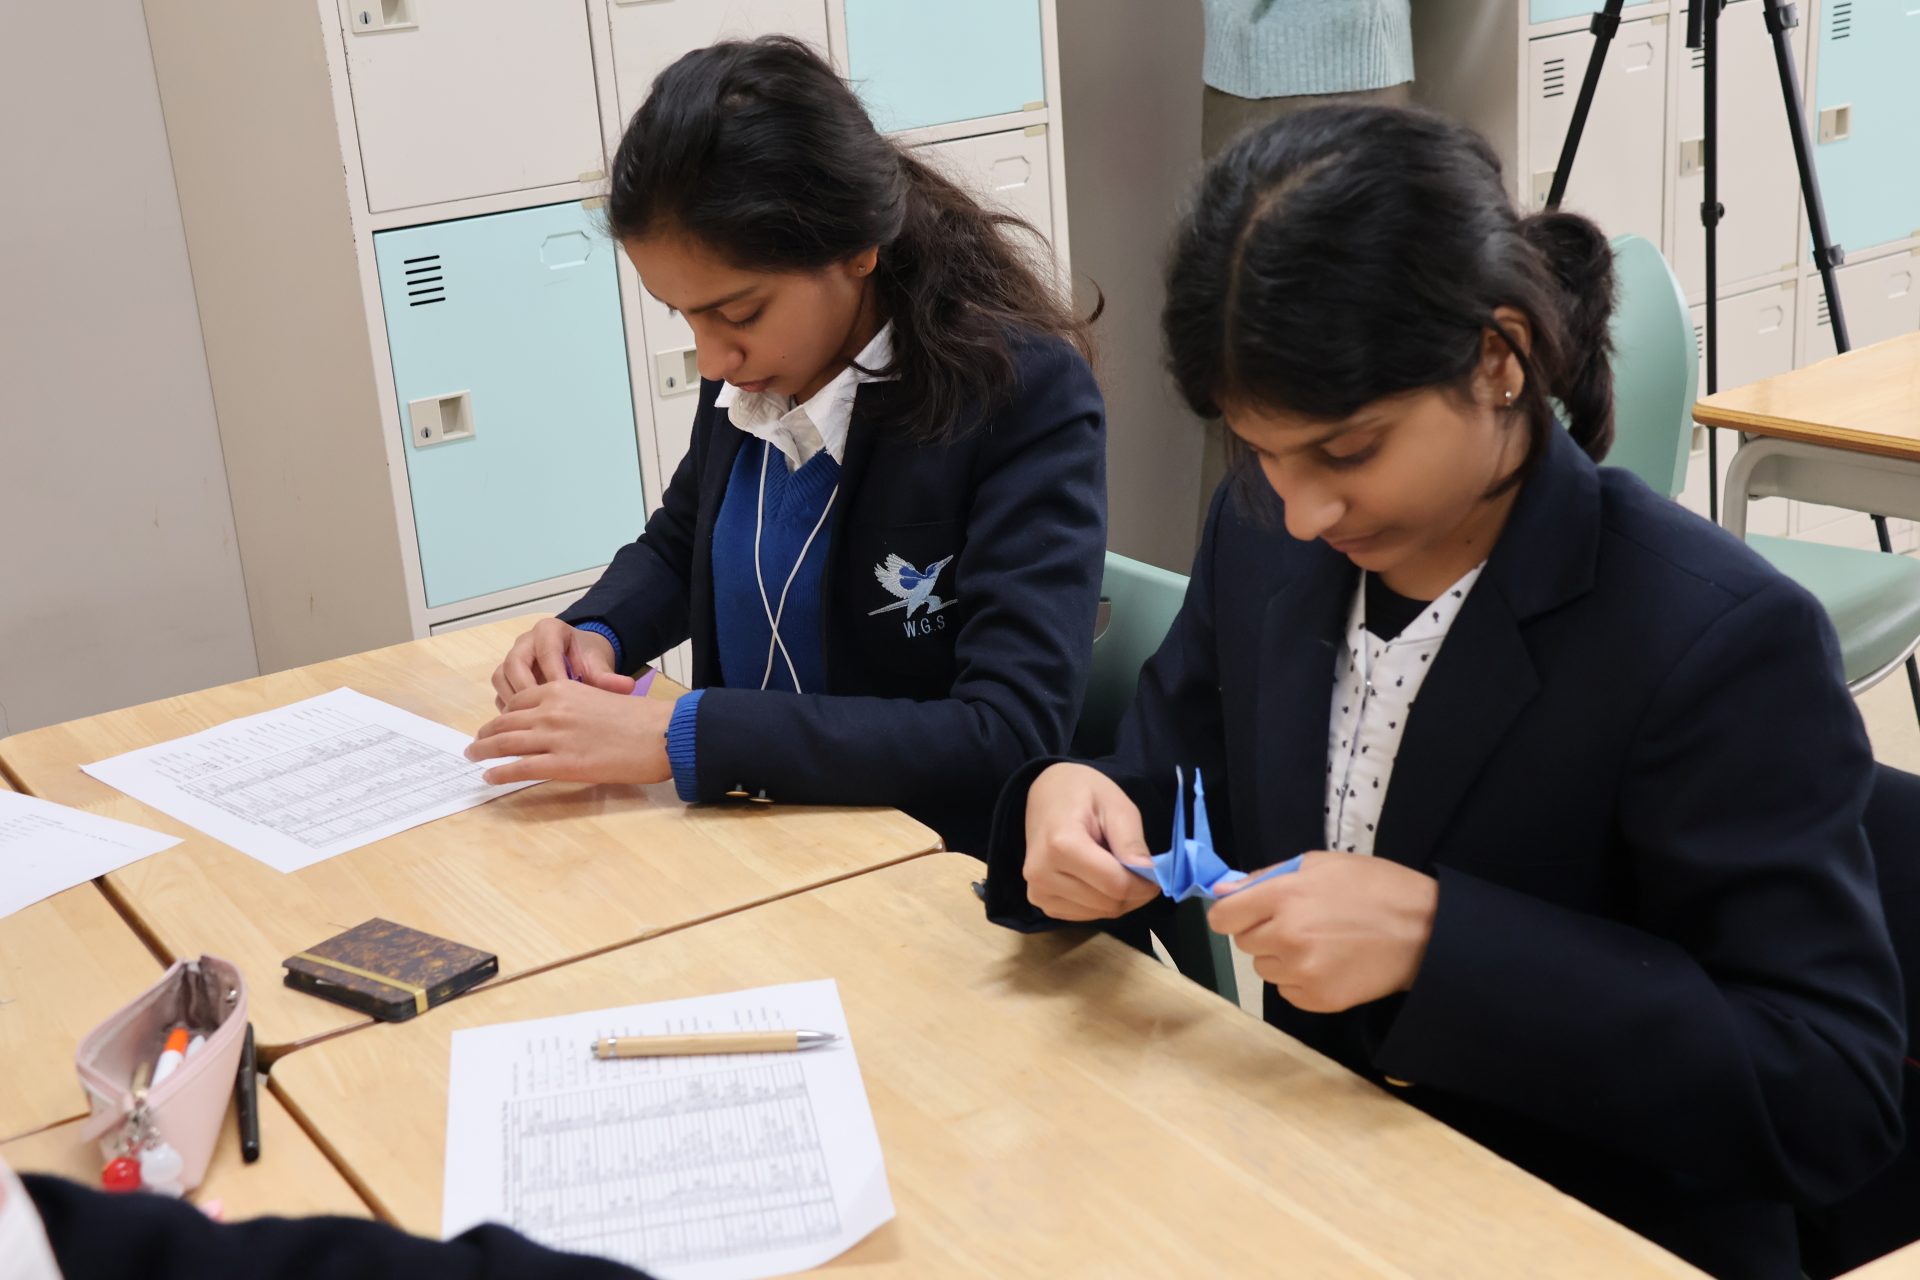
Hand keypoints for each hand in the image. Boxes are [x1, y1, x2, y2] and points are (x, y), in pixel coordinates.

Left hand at [466, 680, 673, 784]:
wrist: (659, 733)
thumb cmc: (639, 718)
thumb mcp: (600, 697)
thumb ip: (574, 705)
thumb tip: (562, 724)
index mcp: (562, 690)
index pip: (519, 701)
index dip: (503, 715)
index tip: (496, 724)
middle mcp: (552, 710)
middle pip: (506, 721)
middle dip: (486, 733)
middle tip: (475, 742)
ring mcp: (555, 738)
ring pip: (506, 743)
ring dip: (484, 751)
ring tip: (473, 757)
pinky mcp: (562, 764)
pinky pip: (520, 768)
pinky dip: (500, 773)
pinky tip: (490, 777)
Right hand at [490, 618, 620, 710]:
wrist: (580, 660)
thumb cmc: (587, 659)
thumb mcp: (599, 665)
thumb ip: (608, 677)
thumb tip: (625, 687)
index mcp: (549, 630)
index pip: (545, 651)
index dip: (553, 675)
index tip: (565, 698)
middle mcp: (525, 641)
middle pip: (514, 663)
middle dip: (527, 690)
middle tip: (542, 713)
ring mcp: (513, 658)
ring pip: (501, 677)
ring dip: (514, 701)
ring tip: (531, 721)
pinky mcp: (506, 677)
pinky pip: (500, 691)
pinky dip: (509, 708)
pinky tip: (525, 725)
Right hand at [1021, 763, 1162, 921]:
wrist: (1046, 793)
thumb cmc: (1082, 792)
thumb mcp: (1116, 805)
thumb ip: (1131, 842)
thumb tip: (1148, 876)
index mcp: (1061, 845)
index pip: (1115, 885)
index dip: (1144, 885)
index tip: (1156, 874)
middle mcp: (1042, 874)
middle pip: (1108, 904)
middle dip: (1134, 893)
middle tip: (1141, 871)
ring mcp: (1038, 891)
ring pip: (1098, 914)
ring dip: (1118, 899)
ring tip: (1116, 869)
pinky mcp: (1039, 902)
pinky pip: (1084, 916)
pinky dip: (1100, 903)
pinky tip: (1098, 879)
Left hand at [1207, 852, 1437, 1012]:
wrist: (1424, 931)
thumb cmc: (1373, 887)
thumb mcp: (1320, 864)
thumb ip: (1266, 877)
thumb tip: (1222, 891)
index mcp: (1283, 897)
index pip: (1222, 917)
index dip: (1232, 913)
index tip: (1246, 913)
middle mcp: (1287, 937)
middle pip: (1243, 943)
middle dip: (1262, 932)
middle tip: (1299, 922)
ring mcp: (1302, 972)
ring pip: (1264, 968)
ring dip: (1281, 958)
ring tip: (1320, 943)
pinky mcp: (1318, 999)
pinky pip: (1286, 991)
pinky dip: (1300, 980)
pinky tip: (1329, 964)